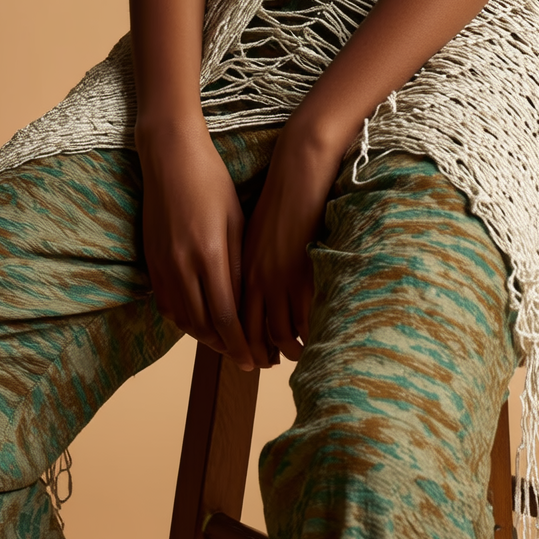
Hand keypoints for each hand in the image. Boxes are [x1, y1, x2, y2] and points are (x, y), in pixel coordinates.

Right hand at [136, 114, 254, 369]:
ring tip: (225, 345)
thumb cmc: (211, 181)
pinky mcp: (150, 260)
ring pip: (183, 319)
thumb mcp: (235, 219)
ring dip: (204, 338)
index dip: (240, 344)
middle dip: (225, 348)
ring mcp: (162, 264)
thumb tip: (245, 302)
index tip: (254, 361)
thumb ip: (237, 263)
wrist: (170, 157)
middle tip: (245, 359)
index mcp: (210, 254)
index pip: (226, 316)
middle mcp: (183, 265)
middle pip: (203, 325)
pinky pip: (166, 304)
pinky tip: (199, 322)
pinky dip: (183, 320)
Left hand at [241, 119, 344, 362]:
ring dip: (284, 349)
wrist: (297, 174)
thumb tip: (242, 286)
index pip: (227, 316)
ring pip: (275, 330)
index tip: (243, 354)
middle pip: (247, 331)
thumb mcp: (246, 230)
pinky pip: (299, 318)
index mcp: (233, 265)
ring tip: (294, 356)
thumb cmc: (273, 197)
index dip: (234, 340)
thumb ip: (242, 260)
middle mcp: (251, 277)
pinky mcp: (299, 274)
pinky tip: (311, 338)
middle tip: (265, 365)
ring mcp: (276, 278)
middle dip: (255, 353)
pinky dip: (304, 334)